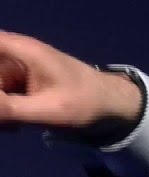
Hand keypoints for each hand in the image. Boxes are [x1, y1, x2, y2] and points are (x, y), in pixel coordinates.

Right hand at [0, 30, 141, 130]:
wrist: (110, 107)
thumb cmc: (85, 102)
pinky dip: (1, 112)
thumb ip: (8, 109)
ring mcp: (12, 70)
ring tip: (11, 126)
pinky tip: (14, 126)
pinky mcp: (15, 84)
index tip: (0, 91)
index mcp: (20, 50)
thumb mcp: (47, 110)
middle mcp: (12, 55)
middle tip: (7, 121)